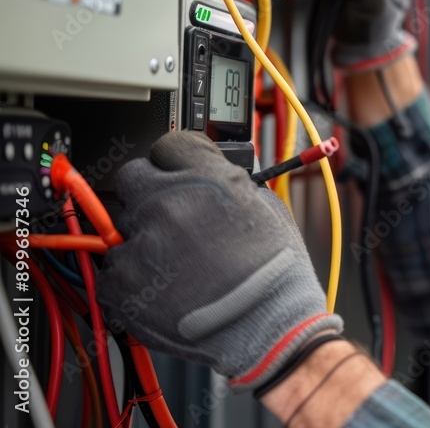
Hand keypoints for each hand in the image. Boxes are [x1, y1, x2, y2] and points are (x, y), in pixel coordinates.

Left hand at [97, 131, 341, 392]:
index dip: (175, 161)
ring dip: (139, 238)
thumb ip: (230, 184)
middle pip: (132, 177)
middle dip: (149, 193)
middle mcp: (170, 203)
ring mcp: (143, 243)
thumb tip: (211, 178)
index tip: (177, 172)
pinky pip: (110, 270)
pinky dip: (129, 280)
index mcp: (208, 178)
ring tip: (173, 263)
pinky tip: (160, 288)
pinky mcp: (124, 284)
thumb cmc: (277, 274)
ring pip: (118, 225)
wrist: (270, 326)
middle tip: (170, 217)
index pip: (169, 144)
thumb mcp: (268, 208)